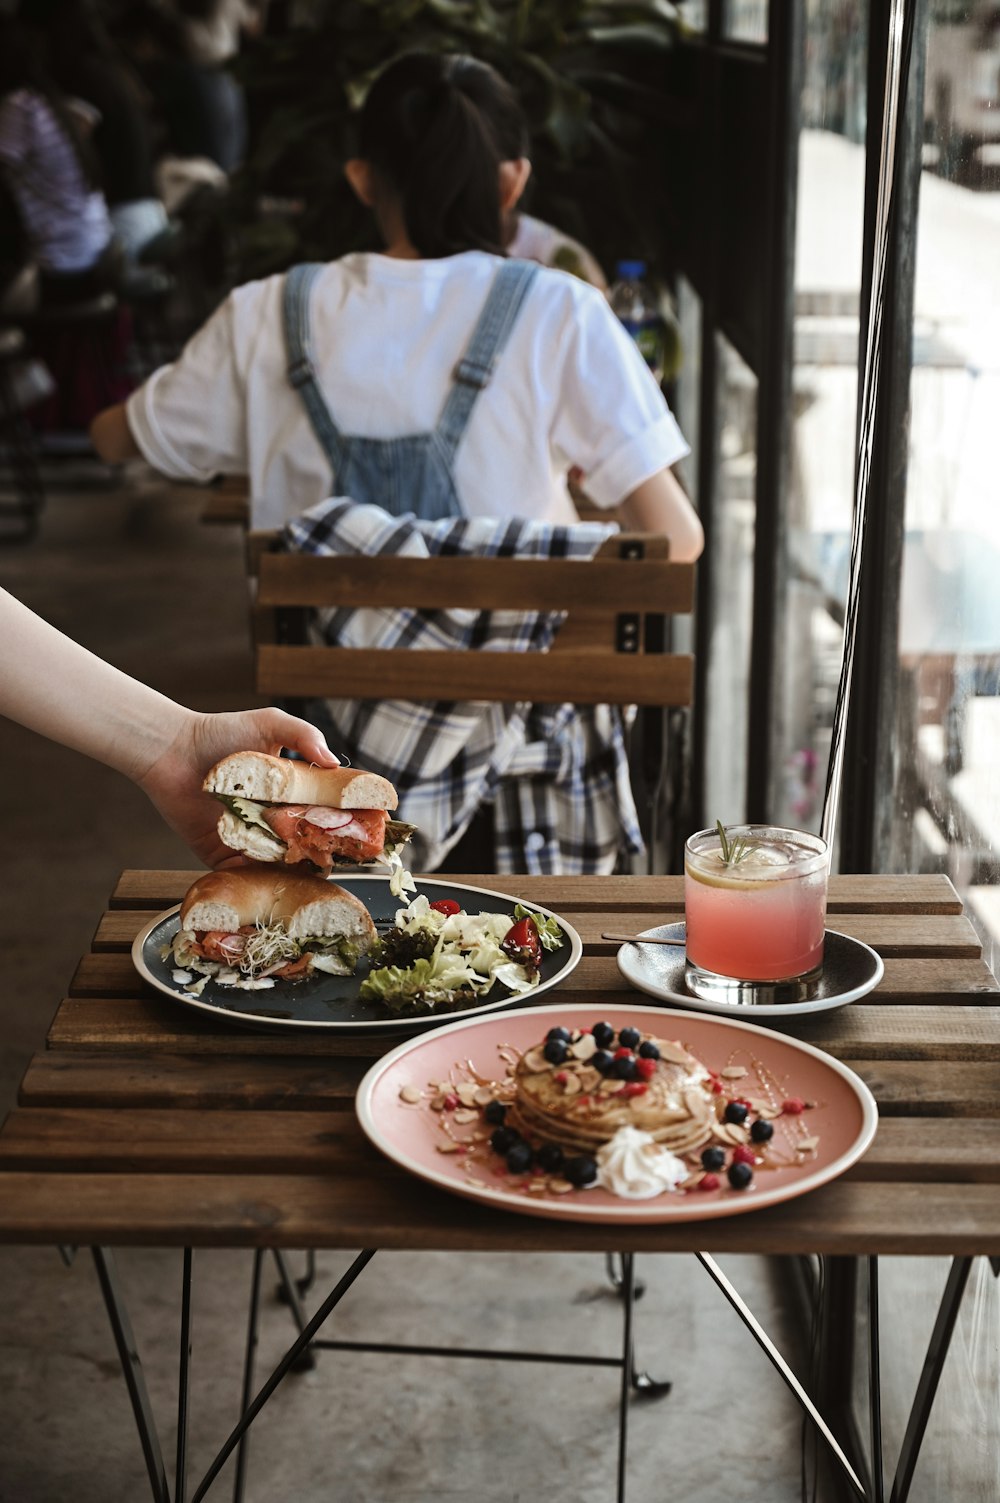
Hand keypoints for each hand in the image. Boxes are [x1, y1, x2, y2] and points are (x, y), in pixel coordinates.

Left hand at [137, 707, 338, 866]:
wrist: (173, 750)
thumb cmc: (220, 732)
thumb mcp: (270, 723)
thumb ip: (305, 736)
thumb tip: (335, 763)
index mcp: (288, 790)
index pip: (323, 809)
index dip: (344, 820)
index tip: (363, 829)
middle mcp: (271, 816)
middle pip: (304, 841)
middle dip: (321, 849)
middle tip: (335, 854)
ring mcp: (248, 837)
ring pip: (277, 862)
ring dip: (292, 868)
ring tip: (308, 872)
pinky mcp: (221, 853)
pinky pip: (243, 874)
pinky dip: (257, 879)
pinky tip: (272, 879)